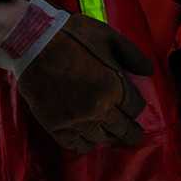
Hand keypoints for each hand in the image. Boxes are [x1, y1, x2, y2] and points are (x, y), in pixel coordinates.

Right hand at [0, 0, 153, 152]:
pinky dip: (85, 142)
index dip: (136, 107)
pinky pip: (77, 145)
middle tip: (133, 133)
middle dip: (131, 131)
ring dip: (108, 135)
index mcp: (115, 85)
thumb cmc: (71, 35)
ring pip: (102, 139)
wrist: (31, 42)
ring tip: (108, 131)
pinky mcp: (56, 126)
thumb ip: (132, 54)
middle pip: (124, 130)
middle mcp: (99, 107)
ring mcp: (77, 119)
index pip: (136, 108)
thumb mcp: (108, 36)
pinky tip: (86, 135)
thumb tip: (149, 71)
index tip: (132, 106)